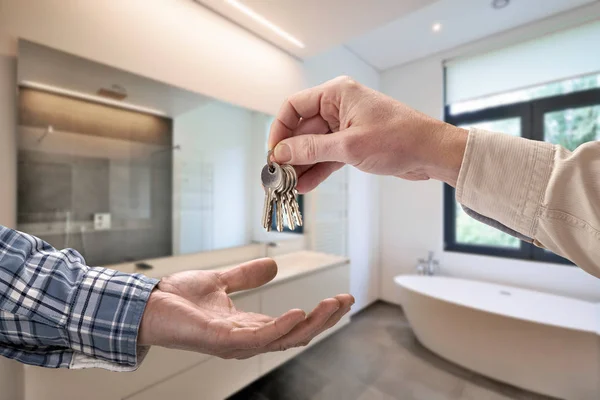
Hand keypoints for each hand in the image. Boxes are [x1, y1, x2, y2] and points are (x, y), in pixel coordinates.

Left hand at [138, 258, 353, 358]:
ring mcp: (236, 343)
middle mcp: (247, 339)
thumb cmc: (178, 299)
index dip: (318, 314)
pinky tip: (299, 312)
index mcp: (249, 326)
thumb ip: (247, 276)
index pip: (293, 324)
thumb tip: (274, 266)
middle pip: (296, 334)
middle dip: (325, 320)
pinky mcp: (222, 340)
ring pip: (285, 338)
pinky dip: (282, 327)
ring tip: (333, 305)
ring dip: (313, 323)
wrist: (147, 304)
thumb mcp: (222, 281)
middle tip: (346, 301)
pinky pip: (259, 337)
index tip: (341, 298)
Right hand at [268, 76, 467, 191]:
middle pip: (302, 128)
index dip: (280, 129)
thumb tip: (282, 153)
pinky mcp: (353, 144)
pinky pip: (328, 156)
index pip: (294, 106)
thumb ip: (312, 149)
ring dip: (302, 164)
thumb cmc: (399, 138)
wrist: (431, 153)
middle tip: (279, 174)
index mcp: (337, 94)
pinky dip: (318, 170)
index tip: (274, 152)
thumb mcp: (349, 145)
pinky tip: (306, 185)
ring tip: (289, 185)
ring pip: (314, 145)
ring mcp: (346, 126)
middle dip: (290, 152)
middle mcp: (339, 107)